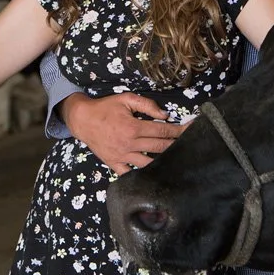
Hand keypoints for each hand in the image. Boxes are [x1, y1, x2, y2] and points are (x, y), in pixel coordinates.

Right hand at [60, 93, 184, 174]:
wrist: (83, 120)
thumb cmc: (106, 108)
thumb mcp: (126, 99)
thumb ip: (146, 105)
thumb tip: (165, 115)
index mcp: (134, 127)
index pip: (162, 131)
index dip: (178, 131)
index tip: (190, 131)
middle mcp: (130, 144)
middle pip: (160, 148)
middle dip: (177, 145)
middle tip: (191, 145)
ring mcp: (122, 156)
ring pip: (149, 163)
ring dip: (164, 162)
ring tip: (177, 161)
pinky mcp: (115, 164)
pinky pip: (131, 174)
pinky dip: (143, 175)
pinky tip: (155, 175)